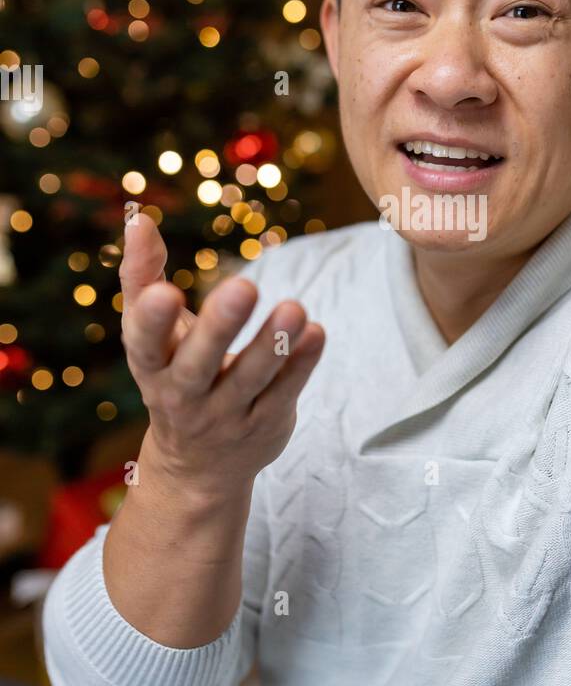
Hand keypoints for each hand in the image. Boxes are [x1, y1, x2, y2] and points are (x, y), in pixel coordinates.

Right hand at [119, 213, 324, 497]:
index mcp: (152, 366)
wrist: (197, 467)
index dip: (152, 320)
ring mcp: (226, 416)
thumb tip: (139, 218)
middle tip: (245, 285)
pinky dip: (301, 364)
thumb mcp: (151, 333)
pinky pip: (284, 393)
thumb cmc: (173, 375)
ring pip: (250, 380)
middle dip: (221, 328)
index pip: (145, 344)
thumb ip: (143, 275)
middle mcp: (184, 396)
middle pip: (200, 365)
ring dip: (273, 344)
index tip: (165, 290)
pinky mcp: (264, 425)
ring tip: (295, 307)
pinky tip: (316, 332)